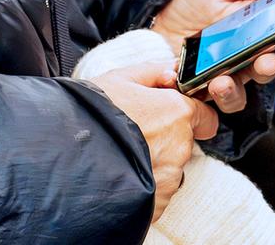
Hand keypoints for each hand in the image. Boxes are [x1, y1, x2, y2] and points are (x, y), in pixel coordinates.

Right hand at [90, 60, 217, 220]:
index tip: (172, 115)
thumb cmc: (93, 115)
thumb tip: (172, 70)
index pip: (206, 117)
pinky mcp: (157, 204)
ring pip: (169, 168)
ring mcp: (170, 179)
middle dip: (165, 137)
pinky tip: (120, 173)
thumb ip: (152, 72)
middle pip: (183, 142)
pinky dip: (143, 183)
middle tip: (134, 132)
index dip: (190, 115)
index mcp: (177, 113)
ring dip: (152, 161)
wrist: (68, 158)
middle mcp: (180, 147)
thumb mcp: (118, 79)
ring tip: (121, 154)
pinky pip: (156, 191)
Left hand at [152, 0, 274, 112]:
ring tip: (220, 80)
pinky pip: (203, 103)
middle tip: (266, 61)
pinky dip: (196, 95)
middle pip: (265, 69)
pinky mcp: (197, 89)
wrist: (155, 11)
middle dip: (268, 68)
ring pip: (237, 95)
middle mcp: (245, 58)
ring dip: (232, 91)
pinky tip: (182, 79)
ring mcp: (222, 76)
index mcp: (259, 31)